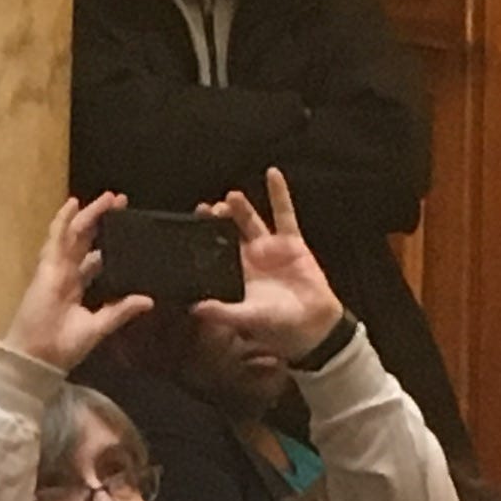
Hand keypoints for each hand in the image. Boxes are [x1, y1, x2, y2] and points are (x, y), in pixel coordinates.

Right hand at [0, 191, 154, 375]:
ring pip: (75, 235)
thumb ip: (120, 311)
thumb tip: (148, 300)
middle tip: (121, 202)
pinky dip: (63, 221)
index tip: (129, 231)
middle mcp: (69, 275)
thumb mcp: (99, 326)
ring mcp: (57, 269)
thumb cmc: (64, 346)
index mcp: (79, 288)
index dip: (111, 245)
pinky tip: (73, 204)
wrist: (38, 356)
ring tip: (108, 198)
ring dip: (89, 215)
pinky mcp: (47, 267)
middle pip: (87, 240)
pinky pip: (56, 239)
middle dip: (103, 221)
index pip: (97, 260)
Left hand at [194, 168, 342, 362]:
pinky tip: (272, 174)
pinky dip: (279, 193)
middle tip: (204, 209)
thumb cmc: (278, 327)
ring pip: (250, 221)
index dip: (200, 240)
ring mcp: (269, 248)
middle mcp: (248, 259)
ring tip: (230, 196)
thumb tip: (195, 308)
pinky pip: (284, 213)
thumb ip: (222, 312)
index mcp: (233, 276)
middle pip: (227, 233)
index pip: (211, 253)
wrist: (313, 326)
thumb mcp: (247, 319)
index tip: (187, 227)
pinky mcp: (291, 242)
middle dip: (215, 221)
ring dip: (240, 208)